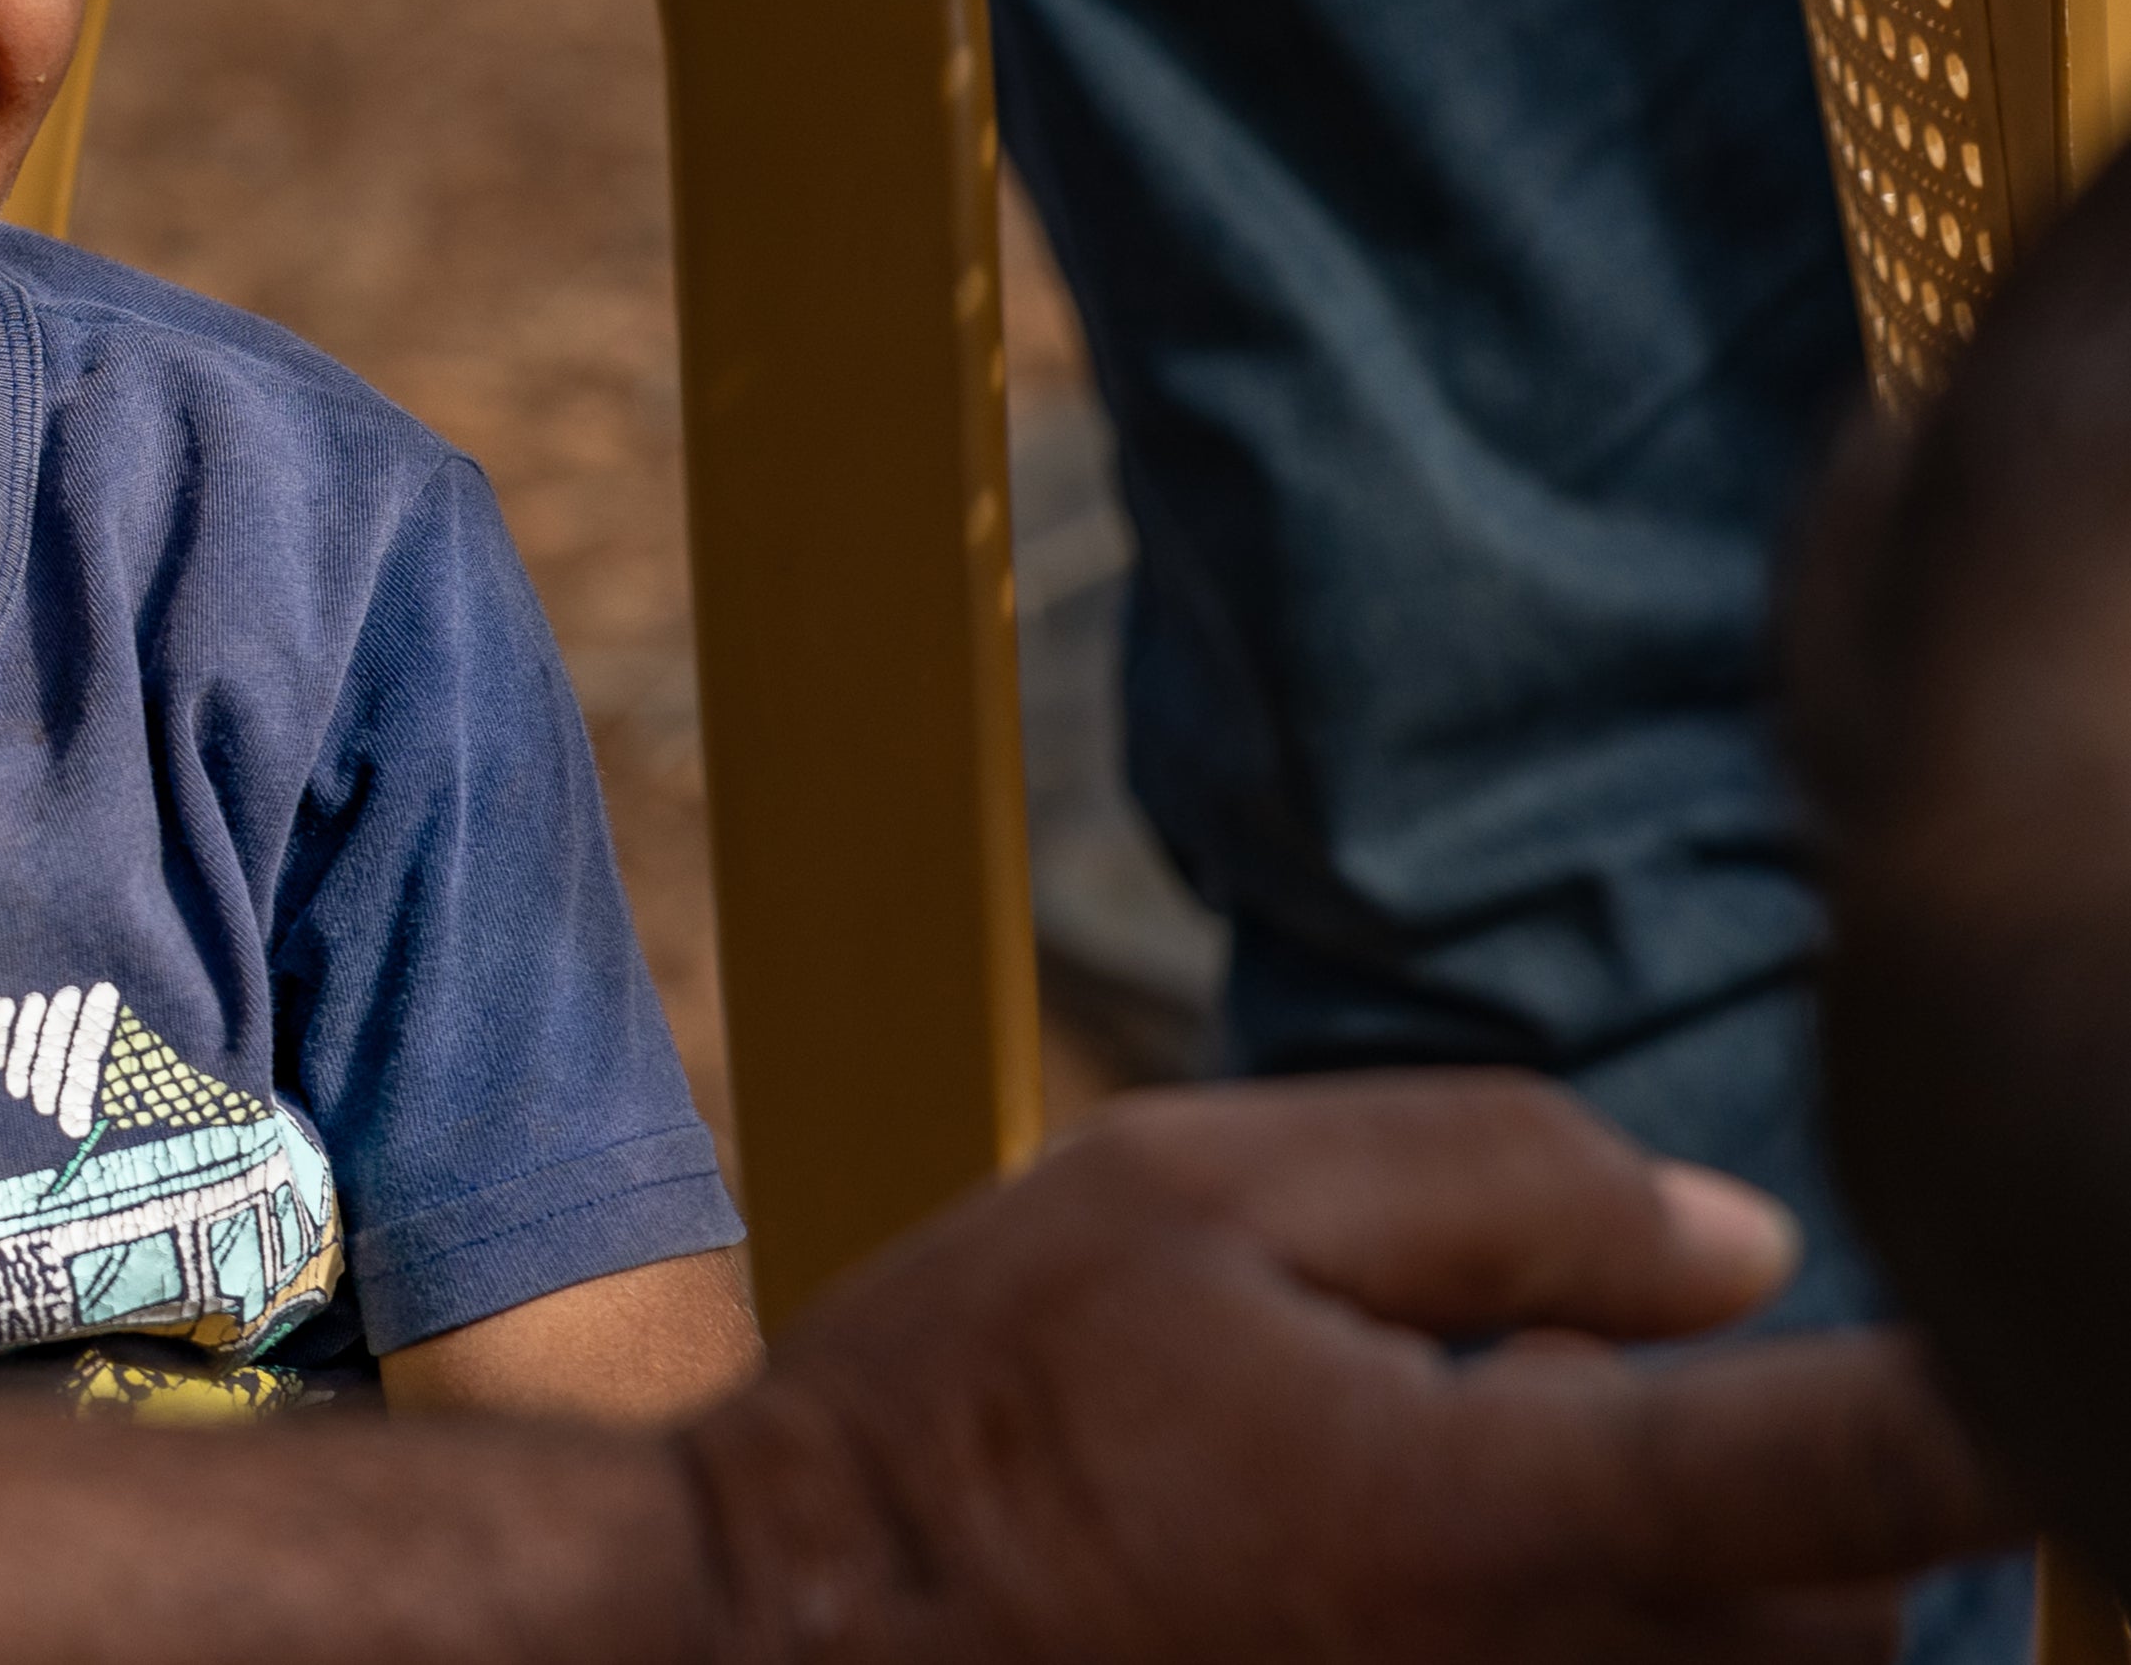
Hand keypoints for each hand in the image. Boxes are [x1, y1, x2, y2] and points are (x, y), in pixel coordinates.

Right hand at [679, 1073, 2012, 1661]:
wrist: (793, 1654)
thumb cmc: (976, 1406)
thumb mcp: (1186, 1190)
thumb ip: (1490, 1180)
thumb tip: (1745, 1247)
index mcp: (1493, 1510)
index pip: (1869, 1460)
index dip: (2010, 1399)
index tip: (2062, 1332)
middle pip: (1854, 1612)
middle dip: (1784, 1491)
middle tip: (1544, 1394)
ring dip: (1712, 1595)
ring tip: (1471, 1499)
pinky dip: (1615, 1651)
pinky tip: (1414, 1598)